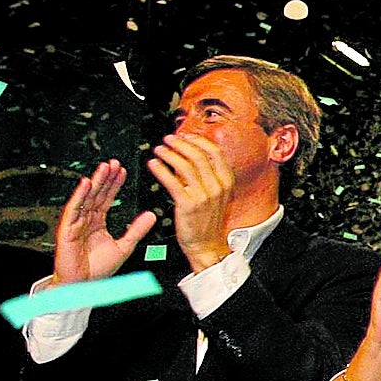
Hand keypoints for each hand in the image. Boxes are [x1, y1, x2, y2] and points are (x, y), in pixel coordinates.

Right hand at [53, 160, 156, 285]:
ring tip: (104, 167)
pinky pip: (73, 210)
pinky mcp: (66, 229)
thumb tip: (152, 214)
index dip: (114, 184)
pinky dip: (79, 196)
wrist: (83, 286)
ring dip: (95, 182)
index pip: (107, 198)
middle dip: (105, 178)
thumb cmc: (98, 269)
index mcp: (97, 223)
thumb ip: (136, 230)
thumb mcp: (124, 247)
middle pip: (97, 194)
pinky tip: (86, 184)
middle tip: (114, 162)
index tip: (123, 170)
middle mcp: (85, 220)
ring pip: (86, 198)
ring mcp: (75, 223)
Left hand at [149, 132, 237, 269]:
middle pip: (198, 155)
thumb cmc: (207, 221)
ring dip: (169, 153)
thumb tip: (192, 155)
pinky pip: (172, 180)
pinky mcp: (188, 204)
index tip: (185, 135)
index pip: (214, 151)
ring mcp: (204, 195)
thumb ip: (208, 176)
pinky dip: (160, 169)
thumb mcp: (216, 195)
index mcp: (227, 181)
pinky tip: (153, 165)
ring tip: (158, 150)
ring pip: (185, 165)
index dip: (198, 140)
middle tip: (167, 139)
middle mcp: (217, 186)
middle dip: (180, 143)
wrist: (206, 245)